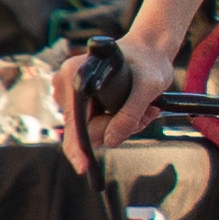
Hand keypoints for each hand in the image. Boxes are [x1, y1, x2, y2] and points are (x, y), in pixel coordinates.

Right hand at [55, 41, 155, 164]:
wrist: (150, 52)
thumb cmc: (149, 62)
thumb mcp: (148, 87)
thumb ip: (130, 114)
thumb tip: (110, 142)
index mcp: (76, 75)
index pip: (74, 121)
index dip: (79, 147)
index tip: (84, 167)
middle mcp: (68, 86)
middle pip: (87, 130)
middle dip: (117, 128)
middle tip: (145, 113)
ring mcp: (74, 96)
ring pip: (96, 130)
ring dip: (123, 126)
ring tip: (146, 108)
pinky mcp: (85, 104)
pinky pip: (100, 126)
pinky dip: (121, 123)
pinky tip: (140, 109)